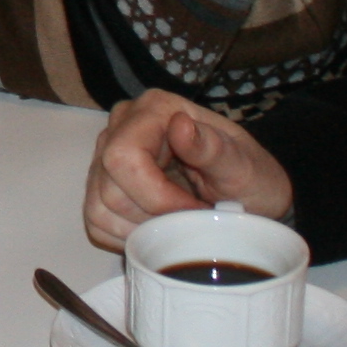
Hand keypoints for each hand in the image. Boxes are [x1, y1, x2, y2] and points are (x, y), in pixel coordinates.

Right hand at [82, 92, 293, 249]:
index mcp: (155, 110)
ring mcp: (106, 156)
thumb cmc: (250, 179)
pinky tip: (157, 230)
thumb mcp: (244, 166)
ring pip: (98, 207)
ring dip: (140, 229)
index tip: (193, 212)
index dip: (155, 196)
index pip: (124, 156)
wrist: (248, 198)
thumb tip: (179, 125)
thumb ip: (212, 148)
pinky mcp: (102, 185)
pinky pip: (96, 221)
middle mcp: (122, 126)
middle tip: (188, 222)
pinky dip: (127, 236)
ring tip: (176, 226)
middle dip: (151, 216)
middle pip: (109, 186)